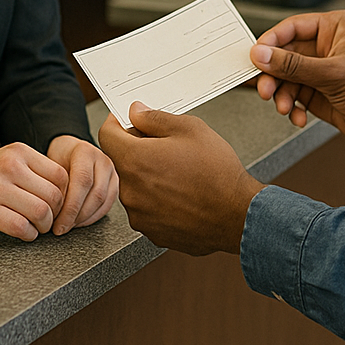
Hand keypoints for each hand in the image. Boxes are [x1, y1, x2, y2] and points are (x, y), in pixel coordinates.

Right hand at [0, 141, 69, 241]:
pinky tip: (23, 233)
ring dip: (44, 226)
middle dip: (56, 214)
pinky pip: (21, 227)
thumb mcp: (7, 161)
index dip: (65, 195)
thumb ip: (34, 171)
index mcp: (19, 152)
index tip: (58, 205)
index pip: (61, 175)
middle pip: (54, 195)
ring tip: (37, 227)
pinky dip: (28, 235)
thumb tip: (69, 192)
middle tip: (48, 220)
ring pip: (41, 212)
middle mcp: (9, 166)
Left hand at [46, 135, 118, 234]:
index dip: (71, 207)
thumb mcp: (51, 166)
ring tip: (68, 226)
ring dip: (85, 218)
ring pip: (104, 201)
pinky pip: (108, 205)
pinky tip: (79, 222)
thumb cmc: (57, 158)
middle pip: (96, 194)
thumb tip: (54, 213)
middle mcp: (102, 160)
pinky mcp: (115, 183)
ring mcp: (111, 172)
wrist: (68, 150)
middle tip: (61, 229)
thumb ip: (55, 186)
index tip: (57, 223)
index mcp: (85, 152)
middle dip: (77, 216)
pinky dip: (93, 217)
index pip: (82, 182)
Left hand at [96, 104, 261, 255]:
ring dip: (150, 177)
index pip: (106, 134)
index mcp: (135, 160)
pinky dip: (159, 200)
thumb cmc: (217, 171)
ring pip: (136, 186)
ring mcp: (140, 215)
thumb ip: (155, 118)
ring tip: (180, 174)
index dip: (117, 123)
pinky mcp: (152, 232)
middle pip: (123, 161)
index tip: (129, 120)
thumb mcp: (190, 129)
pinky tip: (183, 195)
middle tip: (168, 147)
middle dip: (139, 150)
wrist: (238, 215)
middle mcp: (130, 191)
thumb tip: (135, 112)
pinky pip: (147, 209)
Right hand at [251, 10, 344, 150]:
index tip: (254, 56)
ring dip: (281, 94)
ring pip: (287, 78)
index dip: (270, 41)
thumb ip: (294, 65)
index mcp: (334, 28)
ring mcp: (321, 71)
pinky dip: (292, 107)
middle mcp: (326, 47)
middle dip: (273, 74)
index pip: (292, 27)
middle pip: (284, 55)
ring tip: (283, 107)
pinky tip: (298, 117)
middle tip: (264, 90)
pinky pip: (294, 96)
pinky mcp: (319, 93)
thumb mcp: (334, 74)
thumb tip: (261, 54)